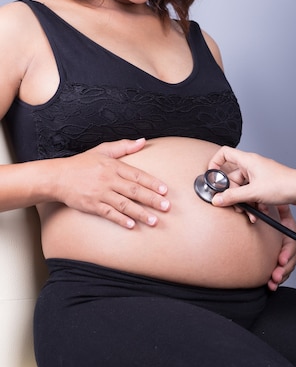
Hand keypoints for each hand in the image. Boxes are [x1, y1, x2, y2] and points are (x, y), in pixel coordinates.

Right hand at [54, 138, 169, 227]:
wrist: (58, 177)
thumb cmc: (82, 163)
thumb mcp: (103, 150)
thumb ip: (124, 146)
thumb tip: (143, 141)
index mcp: (113, 166)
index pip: (137, 175)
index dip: (152, 183)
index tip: (165, 190)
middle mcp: (109, 180)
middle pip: (134, 190)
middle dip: (152, 199)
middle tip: (167, 207)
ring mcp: (100, 194)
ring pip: (124, 204)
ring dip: (140, 213)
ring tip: (154, 221)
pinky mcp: (92, 205)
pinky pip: (108, 213)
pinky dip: (120, 219)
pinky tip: (132, 225)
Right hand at [208, 146, 295, 206]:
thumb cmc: (283, 185)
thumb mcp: (253, 193)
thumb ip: (233, 197)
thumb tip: (217, 199)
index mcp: (248, 161)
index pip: (224, 153)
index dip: (215, 163)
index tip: (211, 177)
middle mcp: (252, 166)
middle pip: (232, 177)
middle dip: (233, 194)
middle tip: (235, 205)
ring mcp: (259, 175)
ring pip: (243, 188)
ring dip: (244, 202)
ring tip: (249, 213)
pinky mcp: (265, 184)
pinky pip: (252, 192)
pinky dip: (253, 202)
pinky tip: (258, 212)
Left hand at [267, 205, 295, 290]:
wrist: (272, 220)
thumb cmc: (275, 214)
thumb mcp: (279, 209)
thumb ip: (280, 207)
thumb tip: (279, 202)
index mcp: (291, 233)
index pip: (292, 244)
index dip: (287, 253)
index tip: (281, 259)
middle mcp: (291, 245)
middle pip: (291, 260)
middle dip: (283, 269)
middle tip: (275, 276)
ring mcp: (288, 254)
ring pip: (287, 268)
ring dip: (280, 277)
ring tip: (272, 283)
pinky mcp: (282, 262)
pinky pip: (282, 273)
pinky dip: (277, 280)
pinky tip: (271, 286)